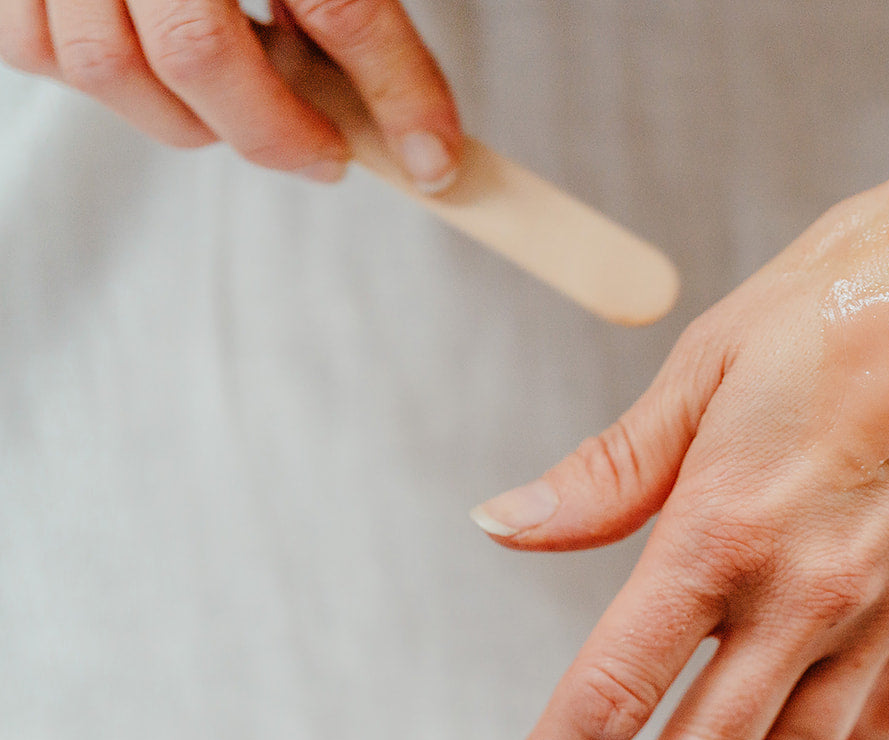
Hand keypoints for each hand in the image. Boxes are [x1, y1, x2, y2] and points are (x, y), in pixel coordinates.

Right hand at [0, 0, 460, 188]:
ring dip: (188, 121)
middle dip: (274, 132)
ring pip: (108, 66)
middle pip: (199, 51)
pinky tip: (163, 76)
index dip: (396, 91)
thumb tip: (411, 113)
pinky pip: (39, 48)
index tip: (430, 155)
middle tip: (327, 156)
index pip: (339, 4)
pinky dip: (108, 85)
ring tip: (246, 119)